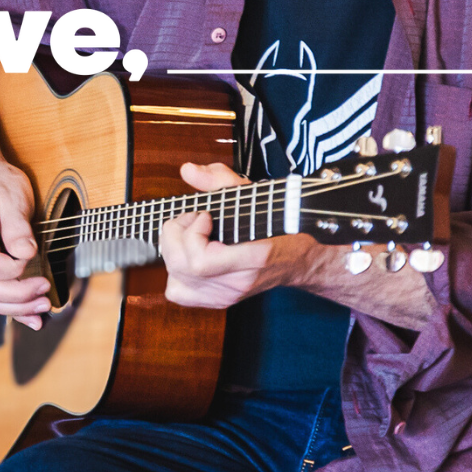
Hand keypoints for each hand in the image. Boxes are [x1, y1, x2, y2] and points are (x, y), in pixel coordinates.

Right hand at [0, 159, 51, 329]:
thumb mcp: (14, 195)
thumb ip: (18, 225)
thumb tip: (26, 253)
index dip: (14, 270)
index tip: (33, 258)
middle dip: (18, 298)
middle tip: (46, 297)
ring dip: (15, 309)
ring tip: (43, 310)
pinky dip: (9, 309)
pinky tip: (30, 318)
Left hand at [160, 162, 316, 308]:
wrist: (298, 258)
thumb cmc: (278, 224)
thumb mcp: (253, 194)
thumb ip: (220, 180)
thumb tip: (187, 170)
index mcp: (252, 259)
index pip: (201, 262)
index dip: (192, 233)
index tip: (204, 215)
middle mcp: (236, 284)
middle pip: (181, 269)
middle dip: (176, 236)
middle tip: (192, 219)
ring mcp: (227, 296)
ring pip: (175, 282)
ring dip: (174, 251)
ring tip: (190, 235)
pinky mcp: (218, 301)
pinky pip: (178, 293)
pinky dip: (176, 273)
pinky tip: (189, 255)